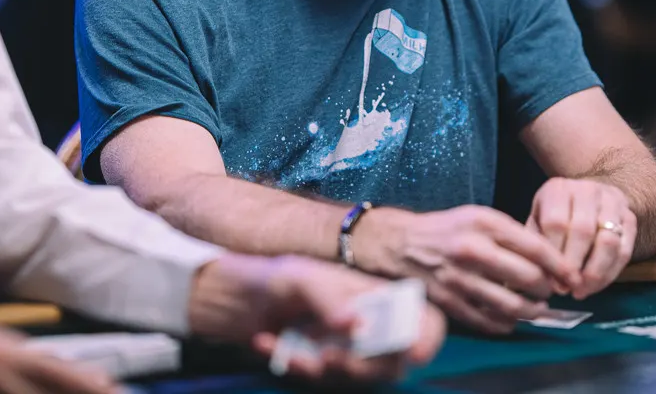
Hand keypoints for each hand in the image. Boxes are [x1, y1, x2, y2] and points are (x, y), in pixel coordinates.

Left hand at [187, 254, 444, 382]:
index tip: (412, 352)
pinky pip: (320, 380)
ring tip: (296, 352)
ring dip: (327, 369)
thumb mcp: (303, 277)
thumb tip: (359, 325)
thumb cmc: (275, 275)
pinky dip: (293, 366)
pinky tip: (266, 342)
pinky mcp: (318, 365)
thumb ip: (333, 298)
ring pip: (358, 376)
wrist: (231, 293)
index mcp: (375, 296)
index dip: (425, 338)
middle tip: (334, 357)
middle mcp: (367, 324)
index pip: (422, 319)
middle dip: (368, 366)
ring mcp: (343, 348)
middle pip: (394, 360)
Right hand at [353, 205, 567, 333]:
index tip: (572, 277)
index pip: (535, 247)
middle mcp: (472, 249)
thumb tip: (547, 259)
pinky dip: (506, 323)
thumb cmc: (445, 229)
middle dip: (547, 289)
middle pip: (528, 277)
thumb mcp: (477, 216)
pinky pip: (488, 321)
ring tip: (536, 308)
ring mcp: (459, 278)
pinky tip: (510, 318)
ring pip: (511, 304)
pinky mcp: (449, 301)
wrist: (399, 244)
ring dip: (531, 311)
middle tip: (549, 291)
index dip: (560, 266)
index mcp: (483, 222)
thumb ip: (510, 234)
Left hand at [526, 178, 636, 298]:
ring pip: (609, 241)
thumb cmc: (555, 215)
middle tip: (568, 289)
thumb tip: (537, 282)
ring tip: (583, 290)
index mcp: (557, 189)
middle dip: (576, 266)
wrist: (587, 197)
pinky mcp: (630, 217)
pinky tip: (597, 285)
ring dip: (596, 272)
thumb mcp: (538, 221)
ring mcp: (612, 201)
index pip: (556, 222)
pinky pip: (625, 249)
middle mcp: (587, 190)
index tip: (553, 281)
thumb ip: (536, 246)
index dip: (556, 255)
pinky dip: (612, 272)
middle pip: (584, 231)